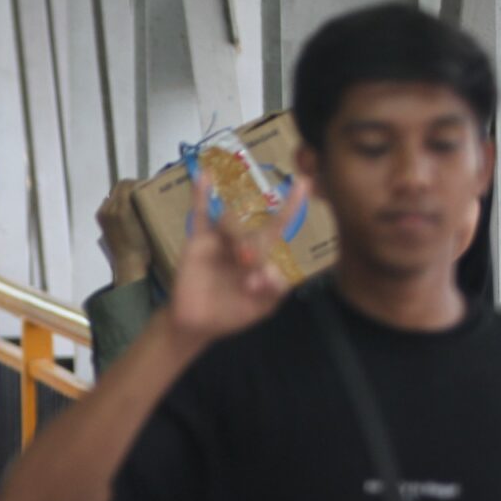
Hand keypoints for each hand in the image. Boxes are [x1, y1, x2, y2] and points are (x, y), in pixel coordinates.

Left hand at [95, 179, 153, 288]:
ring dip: (123, 193)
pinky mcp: (101, 220)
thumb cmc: (142, 246)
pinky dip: (117, 202)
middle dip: (131, 187)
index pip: (127, 184)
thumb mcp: (145, 222)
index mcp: (121, 208)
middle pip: (118, 187)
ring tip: (135, 200)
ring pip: (113, 194)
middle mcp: (108, 209)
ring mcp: (102, 214)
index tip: (148, 186)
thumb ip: (141, 202)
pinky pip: (108, 203)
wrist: (128, 263)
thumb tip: (143, 188)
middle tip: (143, 191)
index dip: (138, 182)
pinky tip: (126, 209)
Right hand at [163, 173, 307, 349]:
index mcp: (261, 254)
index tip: (303, 183)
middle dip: (256, 246)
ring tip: (240, 259)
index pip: (278, 226)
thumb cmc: (232, 314)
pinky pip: (199, 214)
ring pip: (230, 220)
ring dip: (237, 234)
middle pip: (253, 226)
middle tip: (251, 272)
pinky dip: (201, 195)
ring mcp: (220, 239)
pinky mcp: (198, 242)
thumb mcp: (261, 308)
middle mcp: (243, 241)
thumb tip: (272, 273)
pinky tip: (204, 176)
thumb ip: (273, 292)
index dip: (290, 206)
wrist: (196, 324)